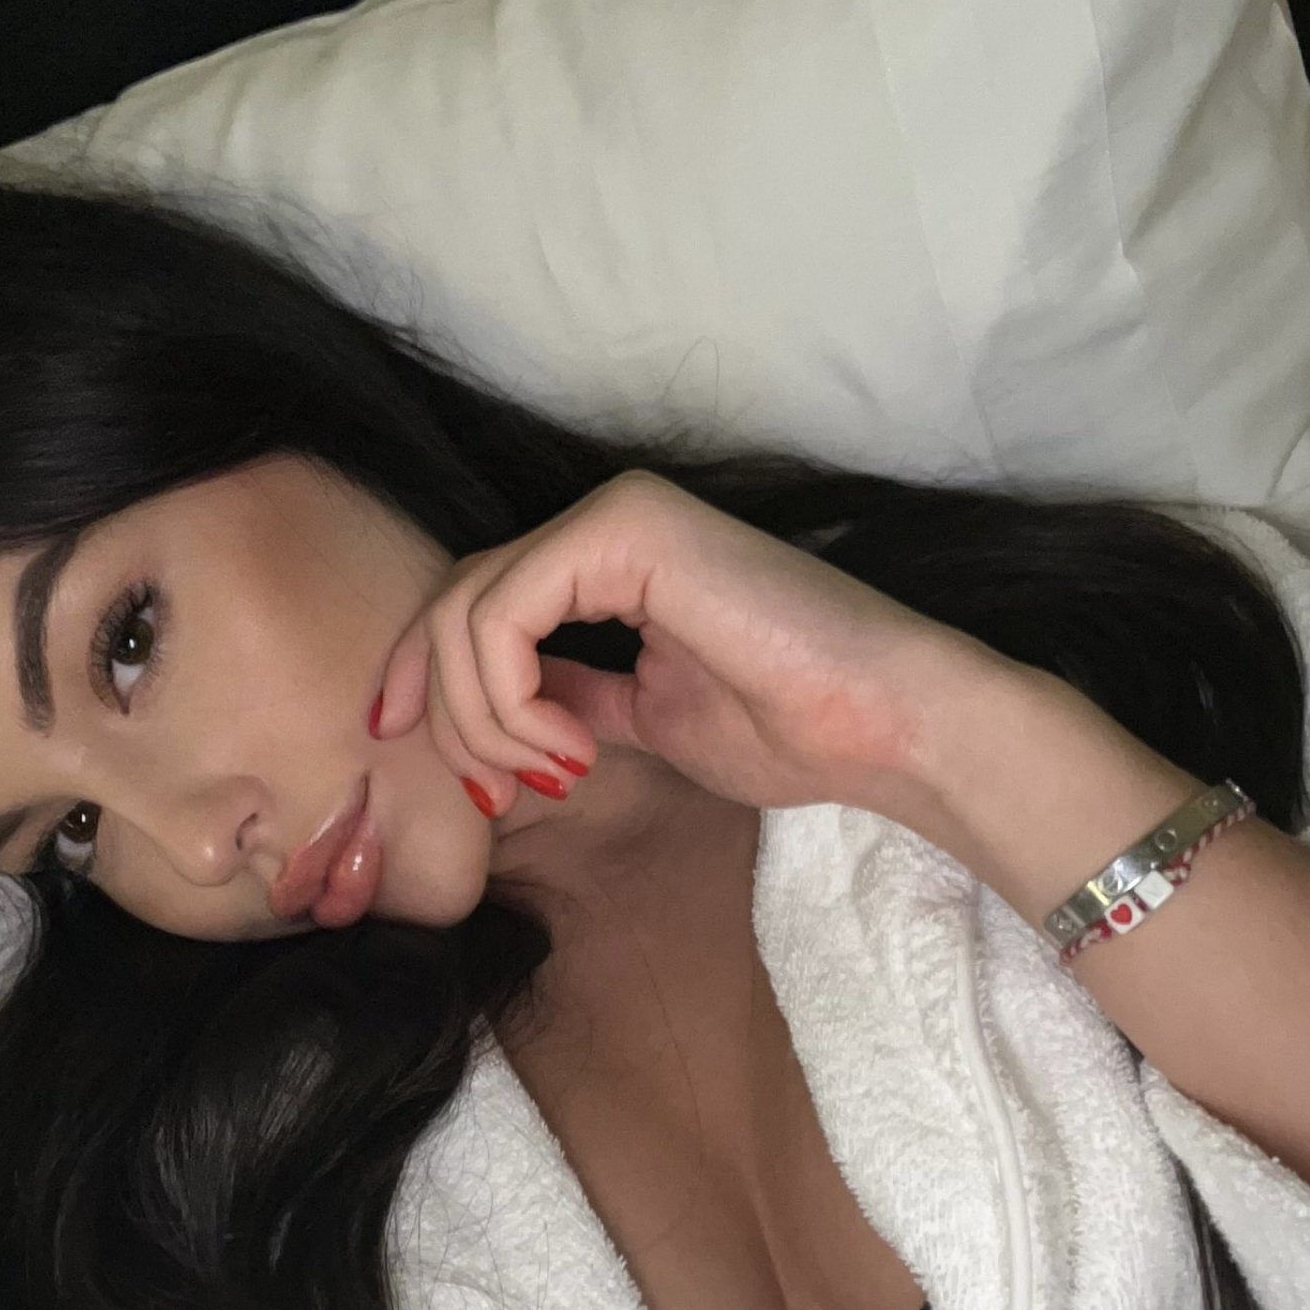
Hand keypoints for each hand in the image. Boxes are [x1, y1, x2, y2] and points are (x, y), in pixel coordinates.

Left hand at [372, 470, 993, 814]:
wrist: (882, 724)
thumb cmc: (787, 728)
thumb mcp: (642, 723)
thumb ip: (569, 701)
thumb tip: (499, 719)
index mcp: (606, 559)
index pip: (473, 606)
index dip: (427, 686)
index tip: (440, 768)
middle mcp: (601, 524)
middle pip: (453, 605)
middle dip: (444, 712)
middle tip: (497, 790)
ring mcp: (612, 518)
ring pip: (464, 611)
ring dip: (483, 718)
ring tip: (555, 772)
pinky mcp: (623, 531)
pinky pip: (502, 614)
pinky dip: (508, 697)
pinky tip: (569, 749)